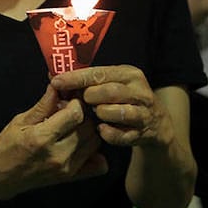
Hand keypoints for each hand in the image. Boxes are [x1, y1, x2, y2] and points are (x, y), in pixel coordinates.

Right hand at [0, 84, 106, 198]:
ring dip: (89, 131)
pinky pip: (99, 165)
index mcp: (41, 138)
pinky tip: (82, 145)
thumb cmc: (5, 147)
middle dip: (82, 115)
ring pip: (95, 142)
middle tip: (70, 112)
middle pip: (88, 127)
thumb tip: (58, 86)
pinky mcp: (71, 177)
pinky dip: (96, 153)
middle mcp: (57, 155)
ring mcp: (66, 168)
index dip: (75, 102)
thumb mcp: (19, 121)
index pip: (75, 114)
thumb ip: (43, 105)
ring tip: (73, 127)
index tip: (69, 99)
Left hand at [52, 65, 174, 148]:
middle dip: (90, 97)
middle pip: (110, 91)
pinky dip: (108, 133)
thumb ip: (84, 79)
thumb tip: (52, 73)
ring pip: (118, 112)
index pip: (99, 73)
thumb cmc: (120, 99)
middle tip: (81, 101)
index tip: (56, 82)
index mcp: (128, 74)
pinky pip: (122, 135)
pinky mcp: (143, 132)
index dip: (76, 78)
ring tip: (95, 114)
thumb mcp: (107, 84)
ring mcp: (144, 113)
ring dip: (101, 114)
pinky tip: (101, 130)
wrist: (154, 123)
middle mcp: (139, 91)